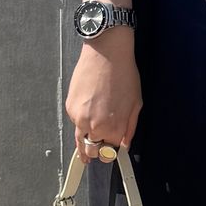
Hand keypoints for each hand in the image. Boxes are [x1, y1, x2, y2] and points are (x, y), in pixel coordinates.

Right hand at [65, 30, 141, 160]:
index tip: (112, 148)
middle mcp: (94, 127)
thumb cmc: (123, 74)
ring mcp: (79, 118)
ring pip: (80, 138)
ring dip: (86, 138)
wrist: (106, 53)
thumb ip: (130, 128)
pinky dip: (80, 120)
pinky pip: (75, 121)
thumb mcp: (136, 104)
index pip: (110, 151)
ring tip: (90, 137)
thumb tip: (124, 144)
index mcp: (113, 128)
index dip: (112, 149)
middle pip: (92, 150)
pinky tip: (88, 110)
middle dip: (96, 149)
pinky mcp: (70, 107)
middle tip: (99, 148)